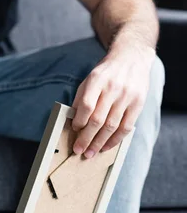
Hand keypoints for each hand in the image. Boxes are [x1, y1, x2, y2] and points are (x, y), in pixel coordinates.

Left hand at [71, 43, 155, 157]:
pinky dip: (115, 140)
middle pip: (98, 119)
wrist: (131, 59)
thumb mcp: (89, 79)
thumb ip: (81, 98)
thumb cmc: (105, 73)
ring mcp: (127, 97)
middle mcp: (113, 89)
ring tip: (90, 153)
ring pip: (112, 126)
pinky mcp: (138, 104)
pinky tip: (106, 147)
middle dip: (86, 138)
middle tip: (78, 150)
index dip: (79, 121)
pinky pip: (126, 127)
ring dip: (100, 143)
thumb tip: (73, 121)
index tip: (74, 130)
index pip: (86, 105)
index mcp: (97, 80)